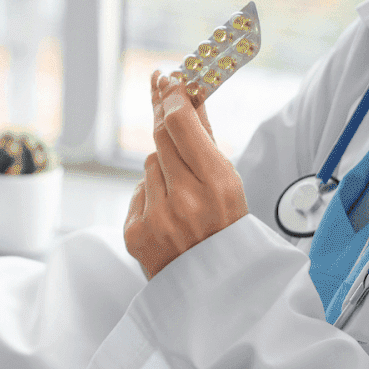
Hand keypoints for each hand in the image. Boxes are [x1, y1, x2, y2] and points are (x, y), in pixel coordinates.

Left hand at [124, 70, 248, 278]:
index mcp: (218, 186)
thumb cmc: (227, 230)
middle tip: (160, 84)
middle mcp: (185, 200)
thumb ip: (207, 142)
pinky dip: (151, 198)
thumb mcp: (231, 185)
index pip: (182, 126)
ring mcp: (157, 219)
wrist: (215, 289)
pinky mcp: (136, 233)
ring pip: (149, 165)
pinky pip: (138, 193)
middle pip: (159, 137)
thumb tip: (190, 97)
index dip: (172, 98)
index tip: (169, 78)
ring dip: (163, 168)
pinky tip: (169, 215)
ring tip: (183, 192)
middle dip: (161, 111)